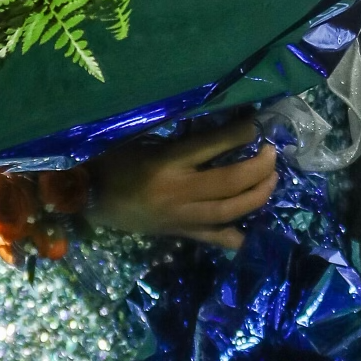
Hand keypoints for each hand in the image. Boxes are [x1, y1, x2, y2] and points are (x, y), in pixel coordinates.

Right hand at [92, 115, 276, 248]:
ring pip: (229, 211)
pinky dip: (235, 237)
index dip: (241, 132)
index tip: (258, 123)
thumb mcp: (143, 138)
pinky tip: (252, 232)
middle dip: (258, 167)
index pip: (213, 145)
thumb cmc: (114, 159)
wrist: (87, 196)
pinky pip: (212, 238)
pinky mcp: (178, 233)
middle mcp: (178, 191)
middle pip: (229, 181)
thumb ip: (179, 136)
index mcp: (167, 162)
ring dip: (257, 196)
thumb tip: (219, 123)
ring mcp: (180, 216)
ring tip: (272, 180)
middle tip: (273, 153)